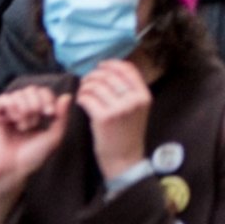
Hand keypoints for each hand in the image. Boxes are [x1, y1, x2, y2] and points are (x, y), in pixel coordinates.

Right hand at [0, 87, 71, 223]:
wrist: (14, 170)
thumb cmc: (33, 157)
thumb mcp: (54, 136)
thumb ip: (62, 116)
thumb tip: (67, 96)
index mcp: (33, 114)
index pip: (42, 93)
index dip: (48, 98)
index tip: (50, 114)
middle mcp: (19, 111)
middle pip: (32, 90)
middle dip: (38, 102)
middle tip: (38, 120)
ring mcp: (6, 113)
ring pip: (19, 93)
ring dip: (26, 108)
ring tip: (26, 125)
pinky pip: (3, 99)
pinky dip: (13, 106)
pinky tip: (17, 120)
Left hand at [77, 60, 152, 181]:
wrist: (125, 159)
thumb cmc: (127, 133)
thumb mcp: (137, 109)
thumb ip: (129, 90)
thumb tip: (109, 69)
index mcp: (144, 96)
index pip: (127, 69)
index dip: (111, 64)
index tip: (100, 66)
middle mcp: (134, 100)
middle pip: (109, 75)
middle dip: (94, 75)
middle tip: (87, 81)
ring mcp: (119, 109)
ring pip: (96, 85)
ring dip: (85, 86)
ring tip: (84, 92)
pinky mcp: (104, 118)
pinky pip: (87, 98)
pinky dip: (81, 97)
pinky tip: (81, 102)